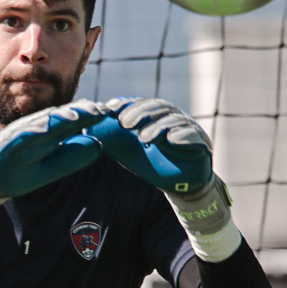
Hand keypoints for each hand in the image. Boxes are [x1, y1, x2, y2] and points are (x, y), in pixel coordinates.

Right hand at [0, 98, 109, 198]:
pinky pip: (18, 138)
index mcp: (47, 135)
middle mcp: (34, 131)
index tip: (105, 113)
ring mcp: (19, 137)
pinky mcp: (5, 147)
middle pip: (58, 119)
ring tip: (75, 115)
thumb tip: (98, 145)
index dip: (87, 117)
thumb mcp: (52, 168)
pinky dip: (31, 132)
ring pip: (40, 124)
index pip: (70, 123)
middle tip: (96, 109)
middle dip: (77, 113)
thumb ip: (72, 157)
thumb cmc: (21, 173)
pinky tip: (43, 129)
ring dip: (57, 118)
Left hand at [91, 97, 213, 193]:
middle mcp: (172, 118)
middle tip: (124, 123)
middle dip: (140, 113)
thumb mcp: (126, 150)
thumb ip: (110, 137)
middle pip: (158, 108)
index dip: (127, 105)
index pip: (140, 104)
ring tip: (144, 137)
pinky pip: (193, 135)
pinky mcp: (200, 143)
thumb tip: (85, 128)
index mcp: (154, 115)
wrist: (177, 183)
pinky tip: (171, 139)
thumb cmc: (151, 162)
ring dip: (158, 126)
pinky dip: (182, 135)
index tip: (111, 109)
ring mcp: (187, 128)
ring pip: (174, 120)